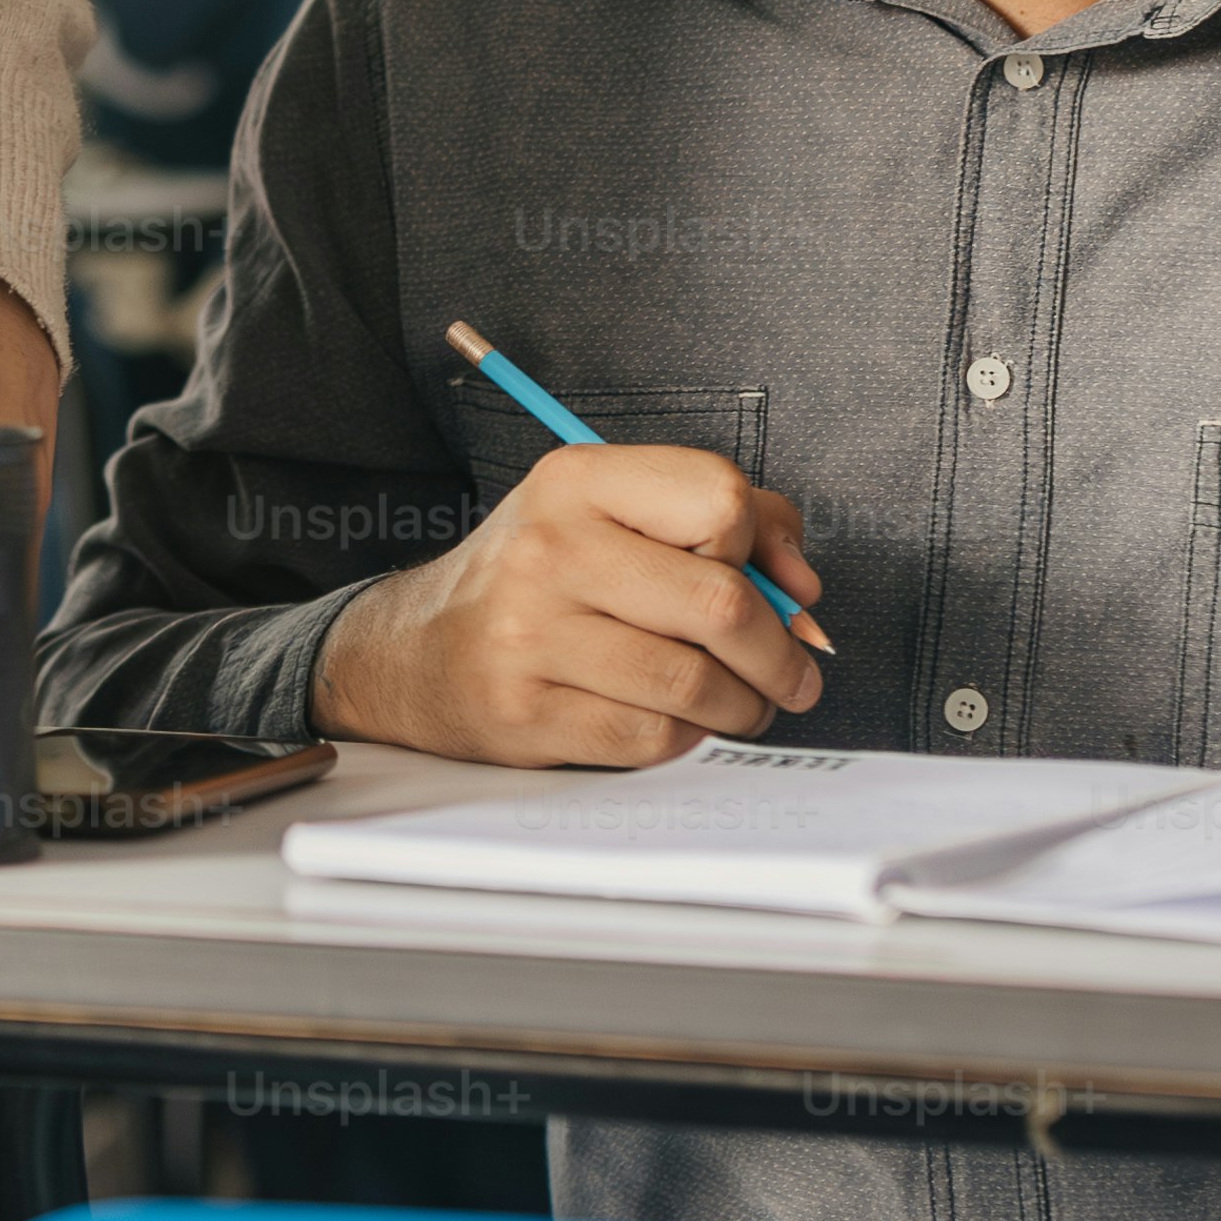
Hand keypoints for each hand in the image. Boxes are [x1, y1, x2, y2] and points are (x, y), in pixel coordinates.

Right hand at [314, 442, 827, 768]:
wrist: (417, 651)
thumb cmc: (539, 579)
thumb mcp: (612, 513)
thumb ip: (724, 522)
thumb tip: (803, 590)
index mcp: (577, 482)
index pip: (719, 498)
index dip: (763, 548)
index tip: (775, 585)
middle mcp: (551, 549)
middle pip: (720, 600)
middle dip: (777, 651)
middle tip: (792, 673)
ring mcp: (532, 635)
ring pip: (695, 681)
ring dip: (745, 706)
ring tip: (744, 704)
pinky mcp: (529, 713)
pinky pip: (653, 737)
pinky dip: (687, 737)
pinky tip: (679, 721)